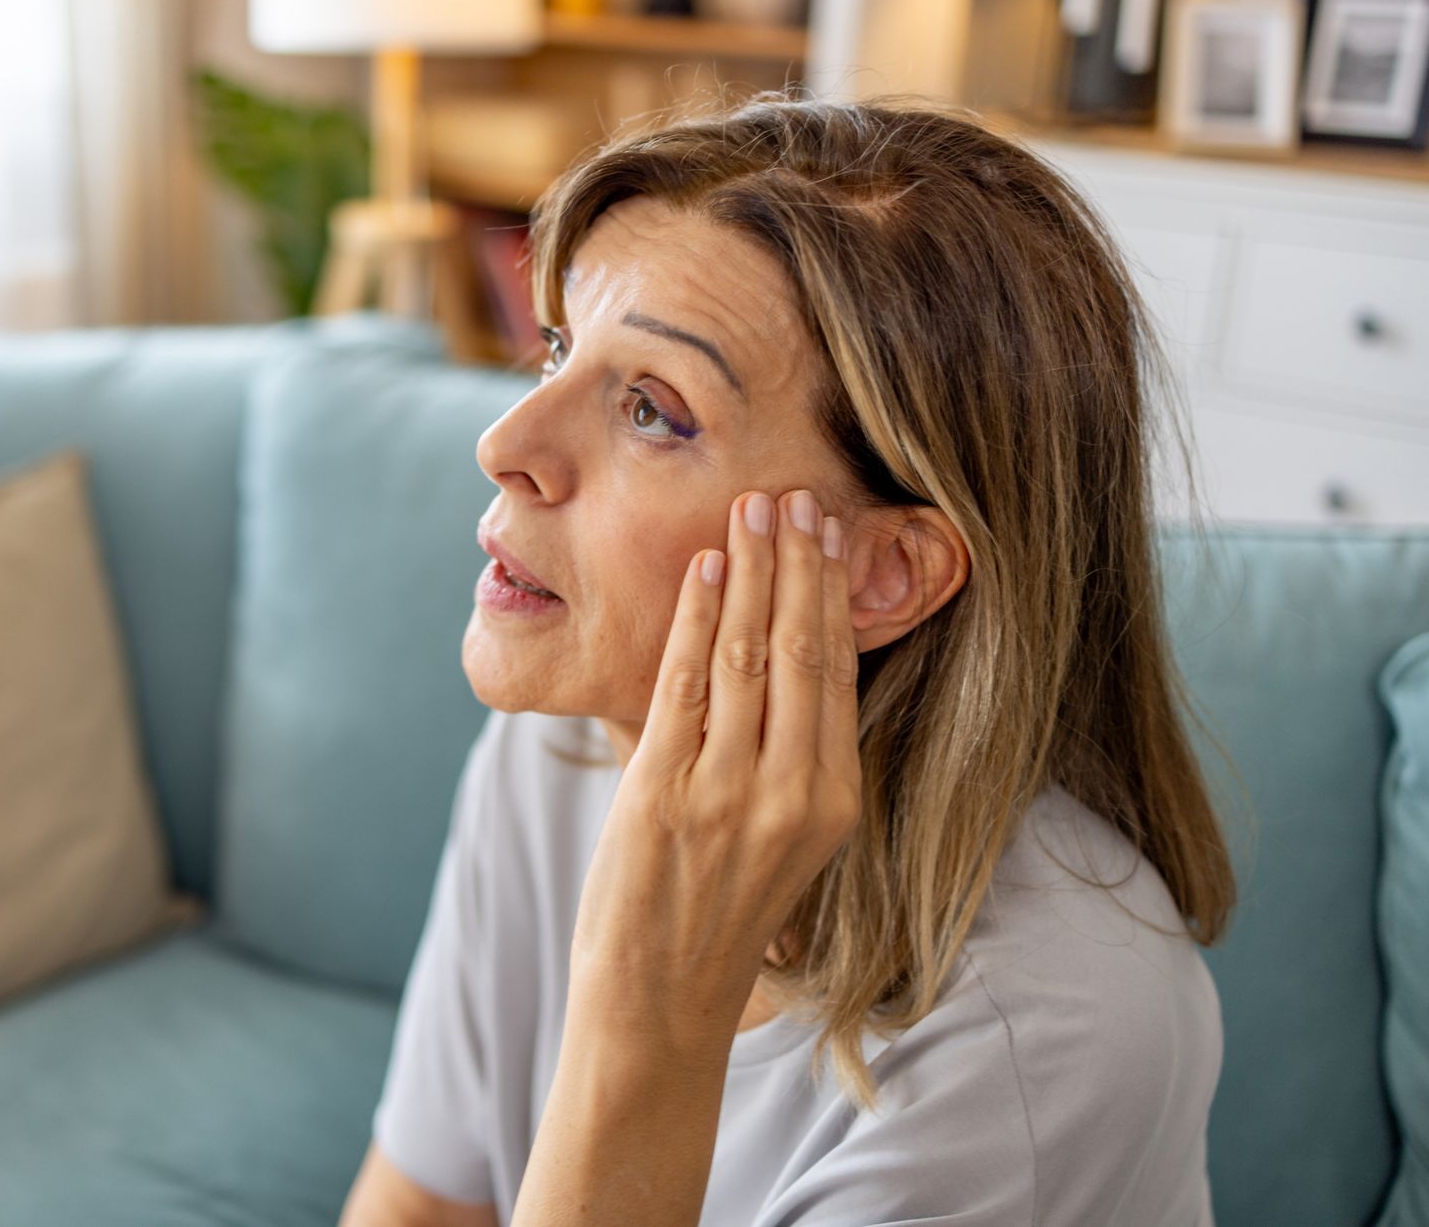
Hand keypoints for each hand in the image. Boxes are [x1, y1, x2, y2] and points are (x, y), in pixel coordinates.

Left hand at [564, 488, 863, 1060]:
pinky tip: (702, 570)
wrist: (660, 1000)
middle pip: (799, 651)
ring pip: (745, 655)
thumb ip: (787, 759)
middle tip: (793, 497)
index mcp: (832, 802)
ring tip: (750, 512)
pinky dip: (693, 619)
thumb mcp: (782, 841)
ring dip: (747, 574)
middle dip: (796, 566)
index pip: (837, 673)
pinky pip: (683, 684)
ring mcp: (727, 791)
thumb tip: (782, 660)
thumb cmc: (716, 915)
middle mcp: (791, 792)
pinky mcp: (665, 791)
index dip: (831, 594)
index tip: (829, 533)